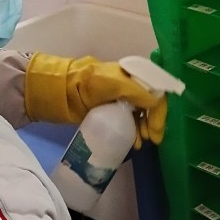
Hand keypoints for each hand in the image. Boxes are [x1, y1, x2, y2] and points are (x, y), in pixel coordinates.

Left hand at [25, 54, 167, 144]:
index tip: (156, 129)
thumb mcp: (114, 83)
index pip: (156, 92)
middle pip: (150, 106)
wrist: (60, 91)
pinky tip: (133, 142)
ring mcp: (119, 101)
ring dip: (144, 129)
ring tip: (141, 143)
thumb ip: (137, 91)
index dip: (159, 111)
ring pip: (141, 116)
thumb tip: (156, 104)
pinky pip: (128, 123)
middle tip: (152, 139)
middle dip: (153, 122)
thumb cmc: (87, 83)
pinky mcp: (109, 113)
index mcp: (133, 76)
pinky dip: (133, 133)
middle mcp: (129, 87)